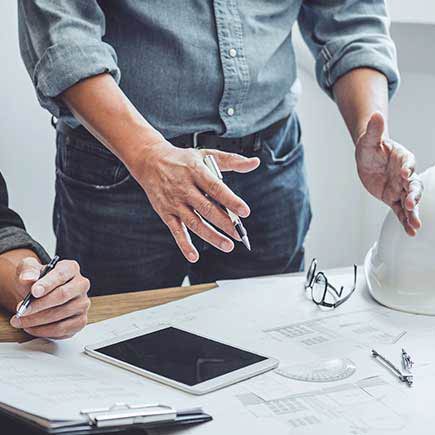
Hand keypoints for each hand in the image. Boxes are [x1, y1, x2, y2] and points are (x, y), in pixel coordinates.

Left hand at [10, 257, 90, 338]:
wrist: (40, 295)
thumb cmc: (37, 281)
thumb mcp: (29, 269)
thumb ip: (27, 271)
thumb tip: (27, 278)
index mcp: (71, 268)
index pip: (61, 275)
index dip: (47, 284)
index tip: (33, 292)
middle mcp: (81, 285)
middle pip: (63, 295)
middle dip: (39, 305)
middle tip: (21, 311)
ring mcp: (83, 303)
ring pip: (62, 314)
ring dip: (37, 320)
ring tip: (20, 320)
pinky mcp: (80, 320)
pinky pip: (63, 329)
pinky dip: (44, 331)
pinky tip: (31, 327)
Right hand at [131, 141, 259, 261]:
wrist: (149, 161)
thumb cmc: (182, 159)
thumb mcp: (206, 154)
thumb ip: (232, 160)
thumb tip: (254, 163)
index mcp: (196, 172)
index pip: (216, 188)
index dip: (231, 201)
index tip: (245, 212)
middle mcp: (185, 188)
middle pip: (207, 209)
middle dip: (225, 223)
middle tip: (239, 234)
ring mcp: (175, 202)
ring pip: (194, 222)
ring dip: (211, 236)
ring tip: (227, 245)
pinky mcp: (166, 213)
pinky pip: (176, 231)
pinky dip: (184, 244)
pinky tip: (194, 256)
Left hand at [355, 112, 422, 235]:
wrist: (368, 158)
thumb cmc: (370, 147)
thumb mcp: (369, 140)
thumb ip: (375, 130)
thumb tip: (376, 115)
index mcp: (403, 159)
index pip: (408, 164)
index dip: (408, 170)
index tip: (405, 175)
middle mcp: (405, 174)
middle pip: (414, 186)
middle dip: (413, 195)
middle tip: (411, 203)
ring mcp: (400, 188)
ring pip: (410, 201)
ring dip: (413, 212)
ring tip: (415, 224)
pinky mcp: (393, 198)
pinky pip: (400, 210)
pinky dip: (405, 220)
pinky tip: (410, 230)